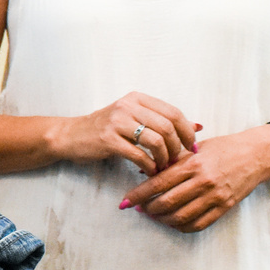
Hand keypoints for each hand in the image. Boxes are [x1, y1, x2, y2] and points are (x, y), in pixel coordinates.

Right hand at [61, 92, 197, 175]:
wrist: (71, 135)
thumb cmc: (106, 129)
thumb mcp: (134, 118)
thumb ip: (163, 121)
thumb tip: (198, 126)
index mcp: (137, 98)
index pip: (173, 112)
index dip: (187, 131)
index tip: (192, 147)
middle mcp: (128, 106)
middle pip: (167, 126)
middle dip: (178, 147)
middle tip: (177, 160)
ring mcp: (117, 122)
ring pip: (156, 141)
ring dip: (164, 158)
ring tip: (162, 166)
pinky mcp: (109, 140)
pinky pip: (139, 155)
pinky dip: (149, 166)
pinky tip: (149, 171)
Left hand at [121, 126, 269, 232]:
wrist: (255, 155)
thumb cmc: (222, 148)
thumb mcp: (195, 149)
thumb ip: (172, 161)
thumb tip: (144, 171)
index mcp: (193, 164)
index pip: (159, 182)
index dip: (139, 194)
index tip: (125, 201)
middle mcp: (203, 182)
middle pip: (167, 202)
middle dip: (148, 208)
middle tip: (138, 207)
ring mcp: (215, 197)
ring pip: (181, 216)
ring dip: (162, 219)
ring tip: (153, 215)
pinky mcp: (224, 208)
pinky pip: (198, 224)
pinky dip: (181, 226)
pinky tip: (172, 222)